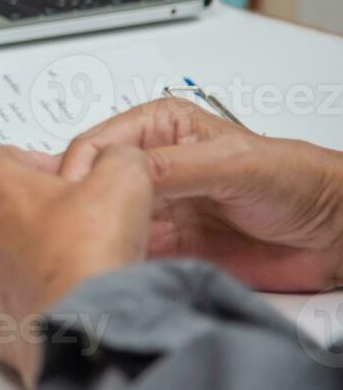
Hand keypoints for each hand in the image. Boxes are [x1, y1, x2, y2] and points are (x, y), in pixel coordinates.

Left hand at [0, 146, 152, 386]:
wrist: (80, 326)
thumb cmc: (86, 256)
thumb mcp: (121, 184)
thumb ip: (116, 158)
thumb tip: (115, 158)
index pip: (2, 158)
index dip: (36, 165)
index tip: (63, 178)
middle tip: (25, 220)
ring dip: (1, 260)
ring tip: (48, 267)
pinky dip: (12, 302)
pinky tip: (45, 303)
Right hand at [58, 98, 342, 291]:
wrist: (332, 233)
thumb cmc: (295, 179)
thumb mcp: (230, 162)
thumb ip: (173, 166)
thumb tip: (120, 173)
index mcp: (157, 128)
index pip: (96, 144)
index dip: (79, 169)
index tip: (74, 196)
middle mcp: (151, 165)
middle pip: (94, 183)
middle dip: (82, 203)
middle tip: (75, 226)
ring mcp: (158, 207)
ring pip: (106, 219)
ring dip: (98, 234)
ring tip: (94, 248)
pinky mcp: (167, 246)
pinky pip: (128, 251)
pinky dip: (117, 259)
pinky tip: (115, 263)